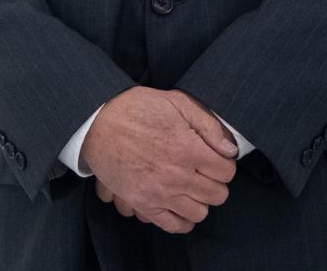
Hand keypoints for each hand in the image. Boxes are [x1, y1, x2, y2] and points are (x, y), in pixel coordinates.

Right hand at [80, 87, 237, 234]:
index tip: (214, 158)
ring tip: (190, 186)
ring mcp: (159, 193)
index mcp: (188, 148)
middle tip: (203, 171)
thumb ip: (209, 125)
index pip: (227, 171)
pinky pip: (174, 225)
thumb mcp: (176, 102)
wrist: (96, 122)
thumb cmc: (136, 108)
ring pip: (199, 213)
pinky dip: (182, 220)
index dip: (224, 163)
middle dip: (215, 182)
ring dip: (199, 200)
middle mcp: (177, 175)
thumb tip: (230, 150)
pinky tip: (179, 204)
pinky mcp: (143, 203)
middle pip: (217, 195)